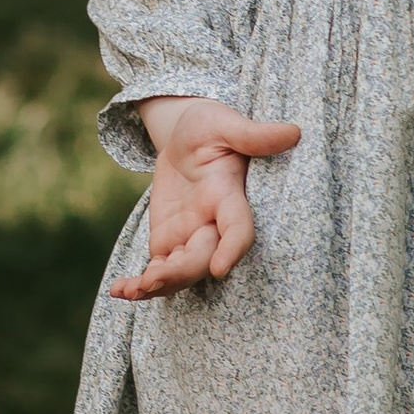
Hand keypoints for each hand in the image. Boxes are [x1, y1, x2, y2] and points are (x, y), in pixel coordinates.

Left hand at [110, 97, 302, 296]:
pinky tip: (119, 290)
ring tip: (131, 290)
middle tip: (153, 279)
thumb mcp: (225, 123)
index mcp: (229, 195)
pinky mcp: (168, 241)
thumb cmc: (210, 125)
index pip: (239, 228)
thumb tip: (294, 132)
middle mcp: (212, 223)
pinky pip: (157, 270)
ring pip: (180, 272)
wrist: (185, 136)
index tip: (220, 268)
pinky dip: (139, 285)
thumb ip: (253, 134)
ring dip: (158, 286)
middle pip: (203, 257)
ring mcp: (190, 236)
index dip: (233, 248)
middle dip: (182, 272)